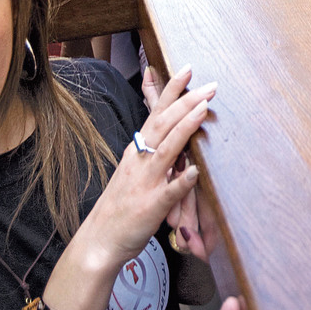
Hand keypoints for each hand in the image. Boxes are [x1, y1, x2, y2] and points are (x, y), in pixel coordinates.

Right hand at [77, 64, 215, 266]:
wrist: (100, 240)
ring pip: (167, 150)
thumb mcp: (136, 169)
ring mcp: (146, 182)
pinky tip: (195, 171)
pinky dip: (181, 181)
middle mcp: (141, 161)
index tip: (189, 69)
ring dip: (185, 127)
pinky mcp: (151, 207)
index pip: (157, 113)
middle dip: (187, 101)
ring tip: (204, 109)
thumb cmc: (122, 205)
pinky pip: (168, 192)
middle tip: (211, 85)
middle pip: (164, 124)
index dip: (172, 90)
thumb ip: (154, 150)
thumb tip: (171, 130)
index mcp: (138, 150)